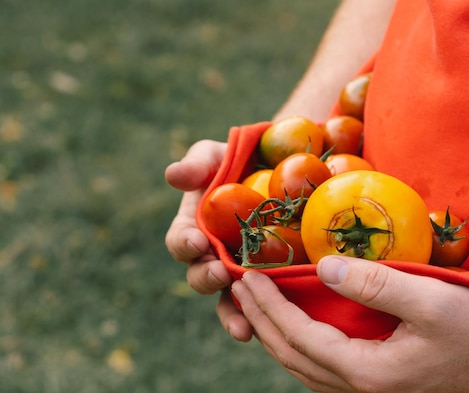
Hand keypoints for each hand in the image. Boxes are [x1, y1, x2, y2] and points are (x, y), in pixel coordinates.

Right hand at [165, 139, 252, 340]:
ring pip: (228, 300)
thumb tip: (175, 175)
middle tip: (222, 274)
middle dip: (207, 278)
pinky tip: (271, 326)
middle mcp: (212, 255)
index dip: (185, 244)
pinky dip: (262, 316)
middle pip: (200, 276)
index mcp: (194, 228)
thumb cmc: (240, 160)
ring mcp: (240, 270)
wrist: (279, 171)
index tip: (197, 241)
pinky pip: (262, 302)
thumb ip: (197, 163)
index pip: (180, 242)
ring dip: (232, 314)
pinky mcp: (268, 279)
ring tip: (243, 327)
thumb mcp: (218, 155)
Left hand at [231, 256, 468, 392]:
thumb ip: (375, 285)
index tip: (247, 277)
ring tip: (260, 309)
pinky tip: (304, 331)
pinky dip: (305, 349)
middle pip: (294, 358)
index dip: (269, 307)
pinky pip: (328, 372)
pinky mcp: (385, 385)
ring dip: (279, 338)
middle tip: (240, 291)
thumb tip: (324, 267)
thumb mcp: (431, 302)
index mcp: (369, 374)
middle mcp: (364, 391)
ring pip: (308, 370)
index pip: (300, 338)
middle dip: (261, 323)